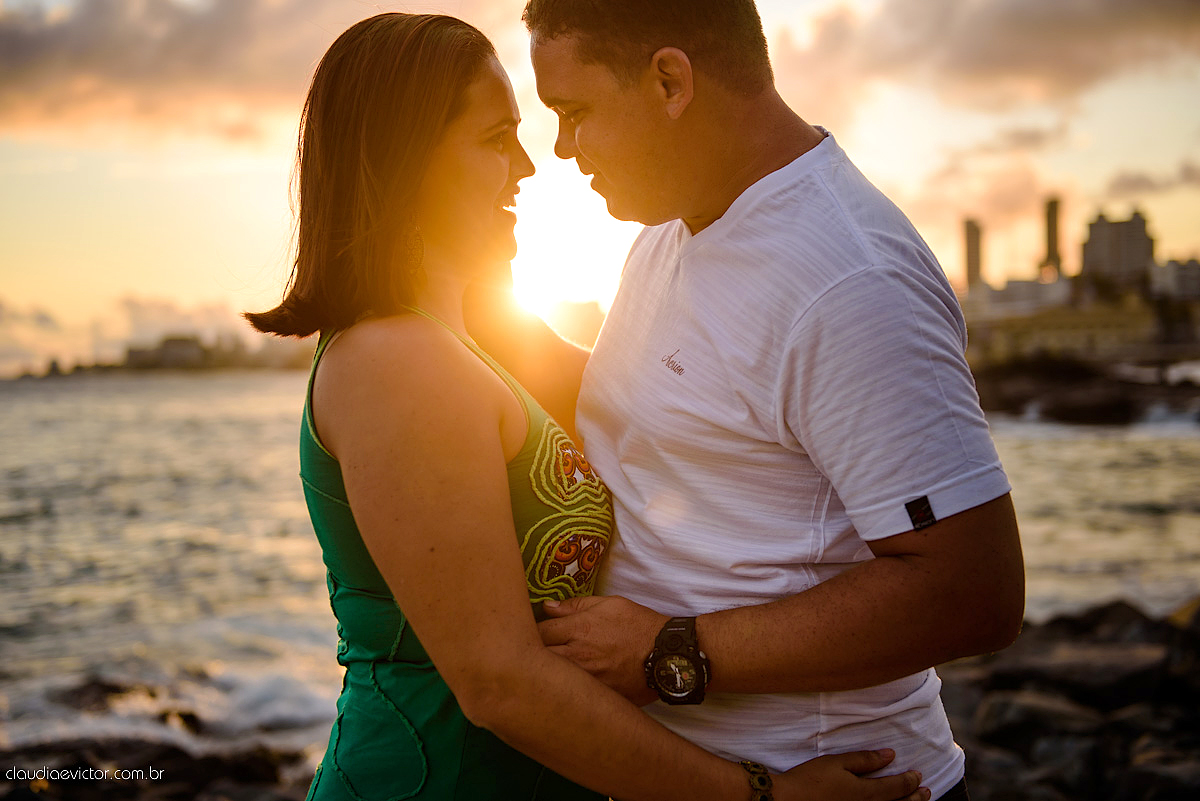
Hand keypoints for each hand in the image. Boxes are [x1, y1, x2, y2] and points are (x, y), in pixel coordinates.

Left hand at [539, 595, 665, 705]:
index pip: (538, 631)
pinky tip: (561, 687)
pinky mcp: (596, 697)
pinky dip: (563, 691)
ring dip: (542, 674)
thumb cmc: (638, 625)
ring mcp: (586, 680)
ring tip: (540, 670)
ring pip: (549, 680)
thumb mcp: (609, 604)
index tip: (530, 632)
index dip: (529, 631)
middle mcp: (578, 657)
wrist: (667, 655)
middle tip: (528, 652)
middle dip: (529, 655)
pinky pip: (570, 695)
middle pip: (536, 658)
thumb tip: (548, 607)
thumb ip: (575, 606)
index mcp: (579, 630)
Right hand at [771, 750, 929, 800]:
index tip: (919, 775)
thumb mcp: (837, 762)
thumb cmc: (811, 779)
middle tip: (926, 792)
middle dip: (914, 798)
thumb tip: (890, 755)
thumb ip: (865, 759)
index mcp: (866, 792)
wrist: (789, 800)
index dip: (909, 781)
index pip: (896, 787)